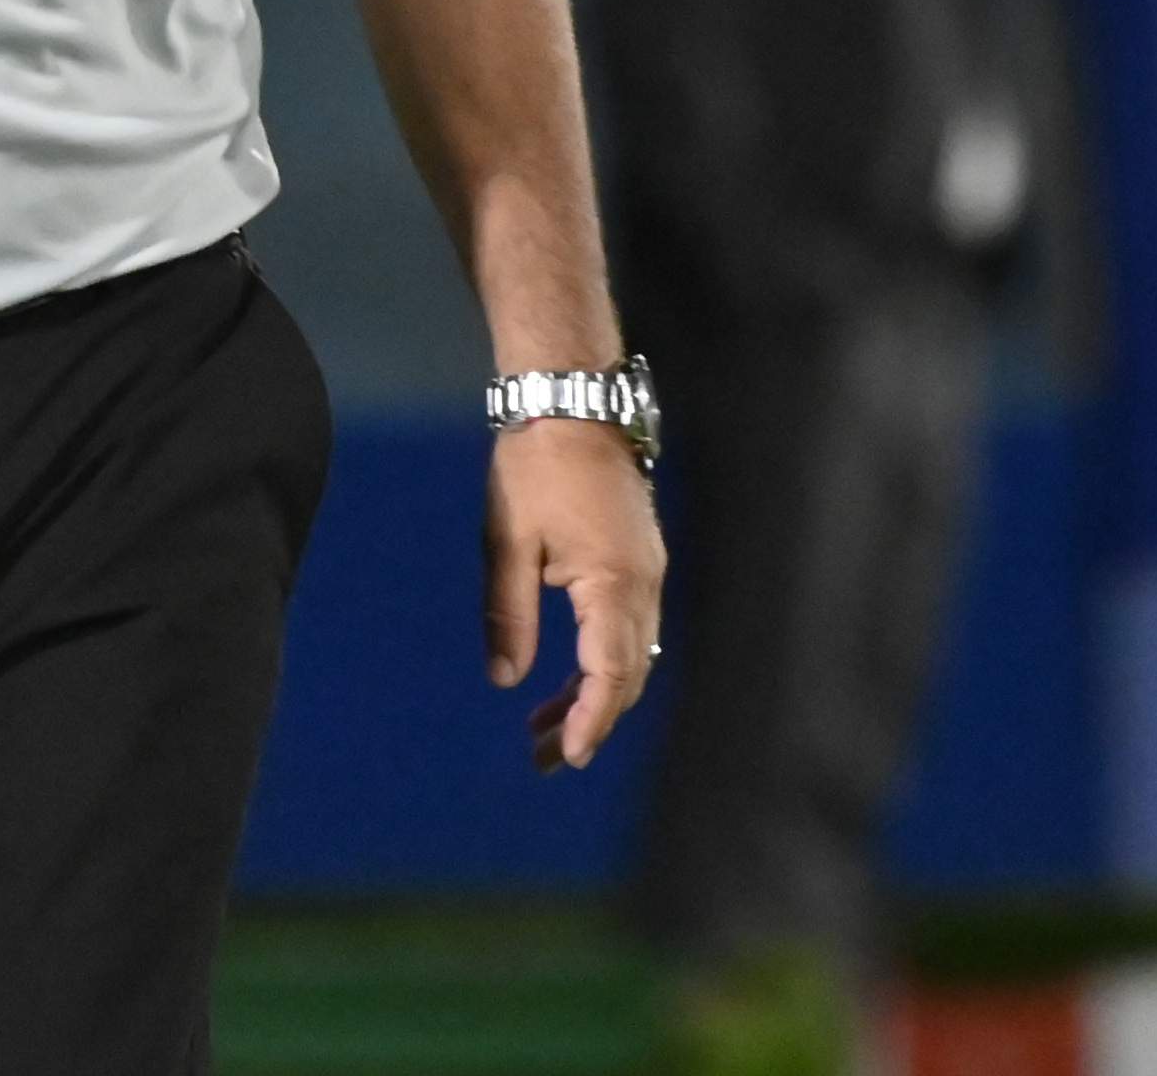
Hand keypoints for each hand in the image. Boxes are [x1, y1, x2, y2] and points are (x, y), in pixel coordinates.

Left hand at [485, 421, 665, 771]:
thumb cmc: (536, 465)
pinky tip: (569, 674)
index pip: (611, 673)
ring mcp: (649, 570)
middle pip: (628, 673)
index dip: (591, 720)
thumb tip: (507, 681)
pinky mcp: (640, 557)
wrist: (574, 400)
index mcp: (614, 582)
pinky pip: (630, 626)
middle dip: (590, 720)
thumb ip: (510, 615)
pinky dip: (603, 659)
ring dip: (595, 692)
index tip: (568, 756)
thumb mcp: (509, 542)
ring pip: (632, 653)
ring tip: (546, 726)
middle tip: (546, 757)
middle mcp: (644, 582)